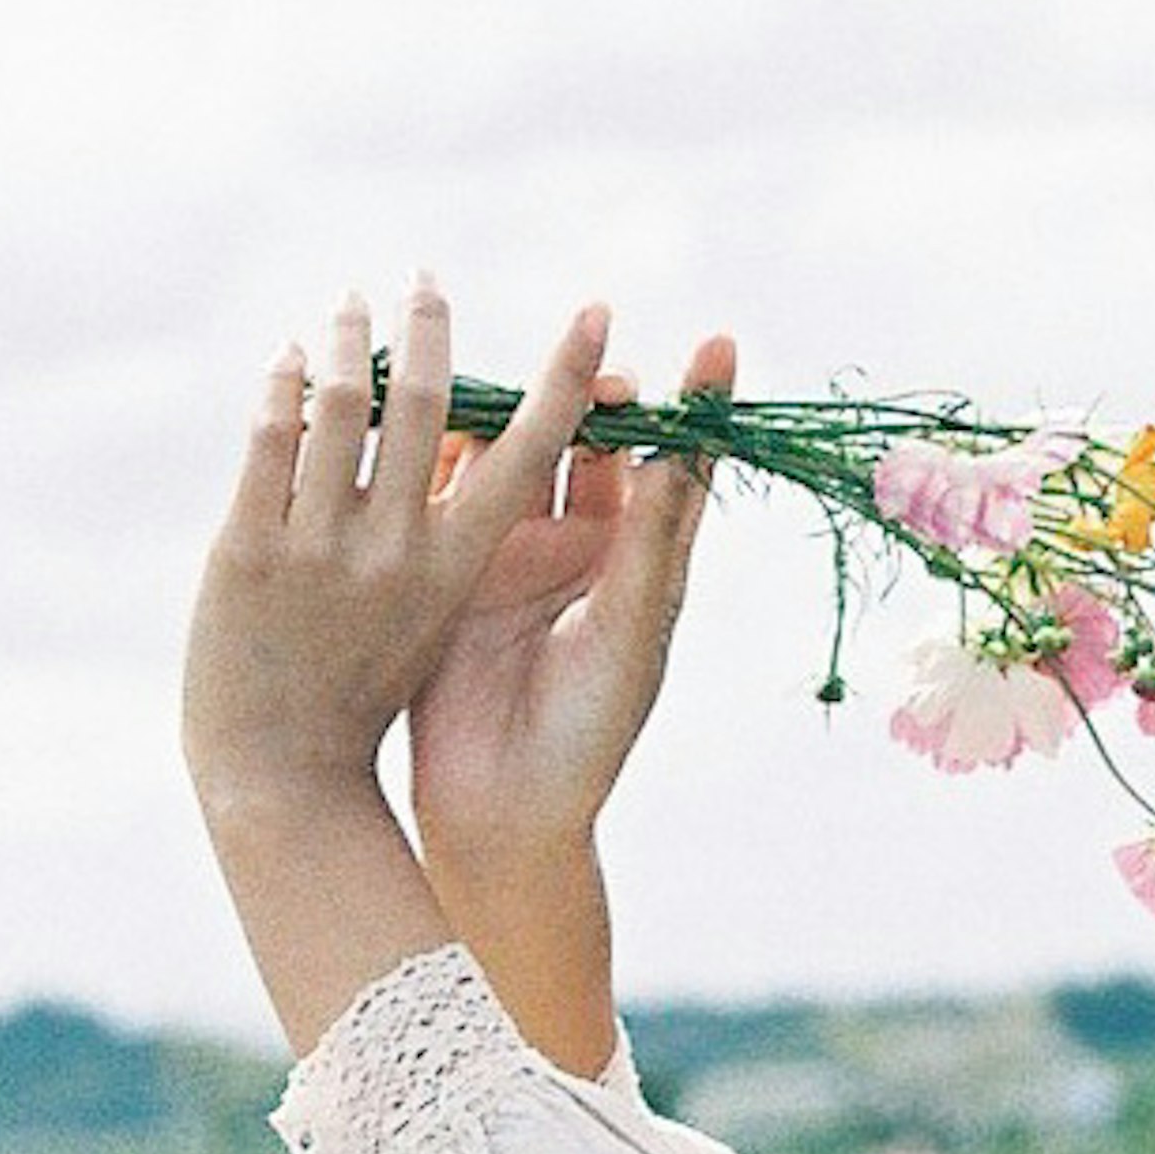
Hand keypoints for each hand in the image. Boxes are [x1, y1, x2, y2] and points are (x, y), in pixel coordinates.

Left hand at [182, 280, 611, 819]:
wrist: (280, 776)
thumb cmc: (371, 692)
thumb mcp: (440, 615)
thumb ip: (455, 533)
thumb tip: (473, 444)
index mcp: (461, 565)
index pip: (531, 450)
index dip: (568, 377)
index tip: (595, 313)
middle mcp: (396, 548)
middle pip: (423, 402)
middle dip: (429, 327)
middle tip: (426, 279)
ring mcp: (317, 546)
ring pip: (342, 405)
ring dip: (350, 338)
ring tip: (350, 304)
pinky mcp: (246, 549)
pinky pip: (270, 439)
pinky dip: (284, 384)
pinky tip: (290, 359)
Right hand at [408, 327, 734, 866]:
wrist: (501, 809)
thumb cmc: (589, 730)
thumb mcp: (630, 630)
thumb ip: (648, 542)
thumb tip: (679, 451)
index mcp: (639, 558)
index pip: (676, 462)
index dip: (697, 406)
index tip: (717, 345)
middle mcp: (579, 543)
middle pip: (591, 440)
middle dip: (595, 390)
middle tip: (598, 363)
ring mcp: (511, 548)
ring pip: (516, 451)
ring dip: (517, 404)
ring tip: (520, 368)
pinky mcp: (447, 562)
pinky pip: (448, 487)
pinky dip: (444, 443)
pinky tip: (437, 402)